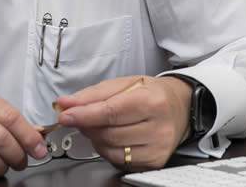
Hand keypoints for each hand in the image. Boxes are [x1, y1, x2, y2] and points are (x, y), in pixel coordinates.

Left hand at [55, 75, 191, 170]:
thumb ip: (93, 94)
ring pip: (111, 150)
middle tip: (80, 117)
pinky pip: (119, 160)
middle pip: (108, 134)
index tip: (65, 116)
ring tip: (98, 125)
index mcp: (151, 101)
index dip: (84, 116)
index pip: (111, 112)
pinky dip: (107, 149)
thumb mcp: (124, 83)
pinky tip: (111, 137)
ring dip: (95, 138)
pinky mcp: (155, 162)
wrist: (180, 107)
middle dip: (87, 126)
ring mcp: (158, 148)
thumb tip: (66, 104)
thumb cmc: (150, 93)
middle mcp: (158, 128)